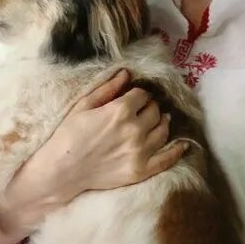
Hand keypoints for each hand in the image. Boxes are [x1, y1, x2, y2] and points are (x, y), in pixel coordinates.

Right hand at [31, 69, 191, 197]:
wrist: (62, 170)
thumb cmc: (68, 134)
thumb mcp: (83, 105)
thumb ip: (107, 88)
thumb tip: (127, 73)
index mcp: (120, 110)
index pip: (143, 95)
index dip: (138, 94)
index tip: (134, 97)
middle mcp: (135, 130)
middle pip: (155, 111)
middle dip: (150, 107)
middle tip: (143, 110)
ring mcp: (140, 152)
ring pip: (163, 131)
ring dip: (162, 123)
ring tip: (158, 121)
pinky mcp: (141, 170)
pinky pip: (167, 159)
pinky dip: (177, 151)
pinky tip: (182, 145)